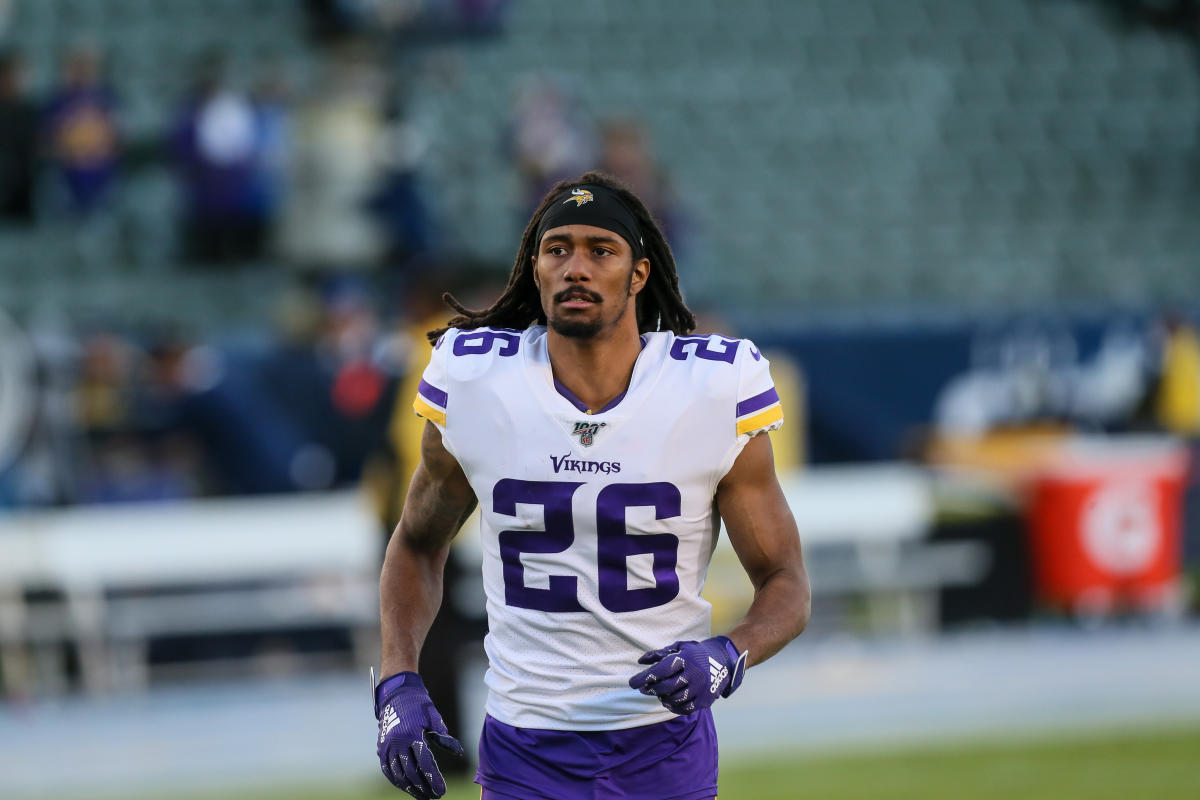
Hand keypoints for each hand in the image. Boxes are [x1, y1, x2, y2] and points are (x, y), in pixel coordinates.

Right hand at [374, 671, 463, 797]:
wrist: (396, 693)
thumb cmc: (419, 704)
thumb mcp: (433, 717)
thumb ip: (444, 736)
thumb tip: (458, 751)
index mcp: (413, 735)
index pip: (425, 764)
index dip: (434, 780)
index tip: (441, 791)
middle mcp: (398, 743)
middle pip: (411, 773)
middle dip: (423, 787)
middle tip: (434, 796)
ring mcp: (387, 746)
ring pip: (398, 774)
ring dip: (410, 788)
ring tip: (421, 796)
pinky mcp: (381, 748)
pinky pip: (387, 769)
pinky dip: (396, 780)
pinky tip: (405, 787)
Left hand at [628, 636, 747, 714]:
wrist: (723, 660)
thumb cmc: (696, 653)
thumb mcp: (679, 647)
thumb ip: (659, 654)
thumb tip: (640, 661)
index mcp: (685, 659)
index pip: (660, 670)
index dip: (644, 678)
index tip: (632, 683)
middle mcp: (693, 674)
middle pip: (665, 686)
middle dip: (651, 689)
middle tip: (644, 689)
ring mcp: (700, 688)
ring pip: (674, 699)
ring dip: (661, 698)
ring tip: (658, 693)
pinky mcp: (705, 700)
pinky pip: (686, 708)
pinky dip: (674, 707)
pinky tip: (668, 702)